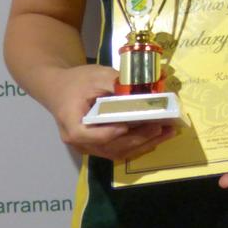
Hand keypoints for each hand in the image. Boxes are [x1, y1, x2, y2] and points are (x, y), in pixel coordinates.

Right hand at [51, 64, 175, 160]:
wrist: (61, 89)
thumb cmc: (77, 82)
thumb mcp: (96, 76)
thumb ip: (118, 83)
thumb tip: (145, 87)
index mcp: (72, 123)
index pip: (88, 135)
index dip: (108, 133)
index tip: (127, 125)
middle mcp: (79, 141)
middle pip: (110, 146)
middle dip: (138, 138)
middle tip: (161, 126)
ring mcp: (90, 146)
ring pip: (118, 152)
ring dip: (144, 144)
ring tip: (167, 132)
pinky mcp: (99, 146)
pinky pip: (120, 150)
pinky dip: (140, 144)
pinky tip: (158, 135)